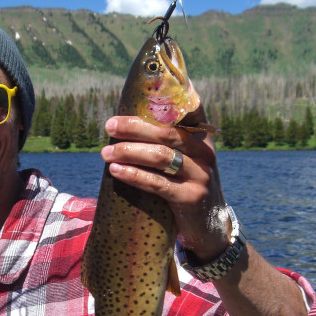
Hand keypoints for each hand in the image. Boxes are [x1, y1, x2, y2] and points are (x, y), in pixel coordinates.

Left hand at [101, 109, 230, 262]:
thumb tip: (128, 123)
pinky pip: (157, 183)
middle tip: (109, 125)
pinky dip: (133, 175)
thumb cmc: (188, 189)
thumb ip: (170, 144)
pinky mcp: (190, 198)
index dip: (171, 94)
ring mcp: (200, 176)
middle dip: (134, 126)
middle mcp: (204, 154)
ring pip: (160, 156)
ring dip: (128, 151)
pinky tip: (116, 170)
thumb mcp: (188, 163)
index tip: (145, 87)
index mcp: (203, 140)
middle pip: (166, 132)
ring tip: (105, 152)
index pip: (191, 109)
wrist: (210, 228)